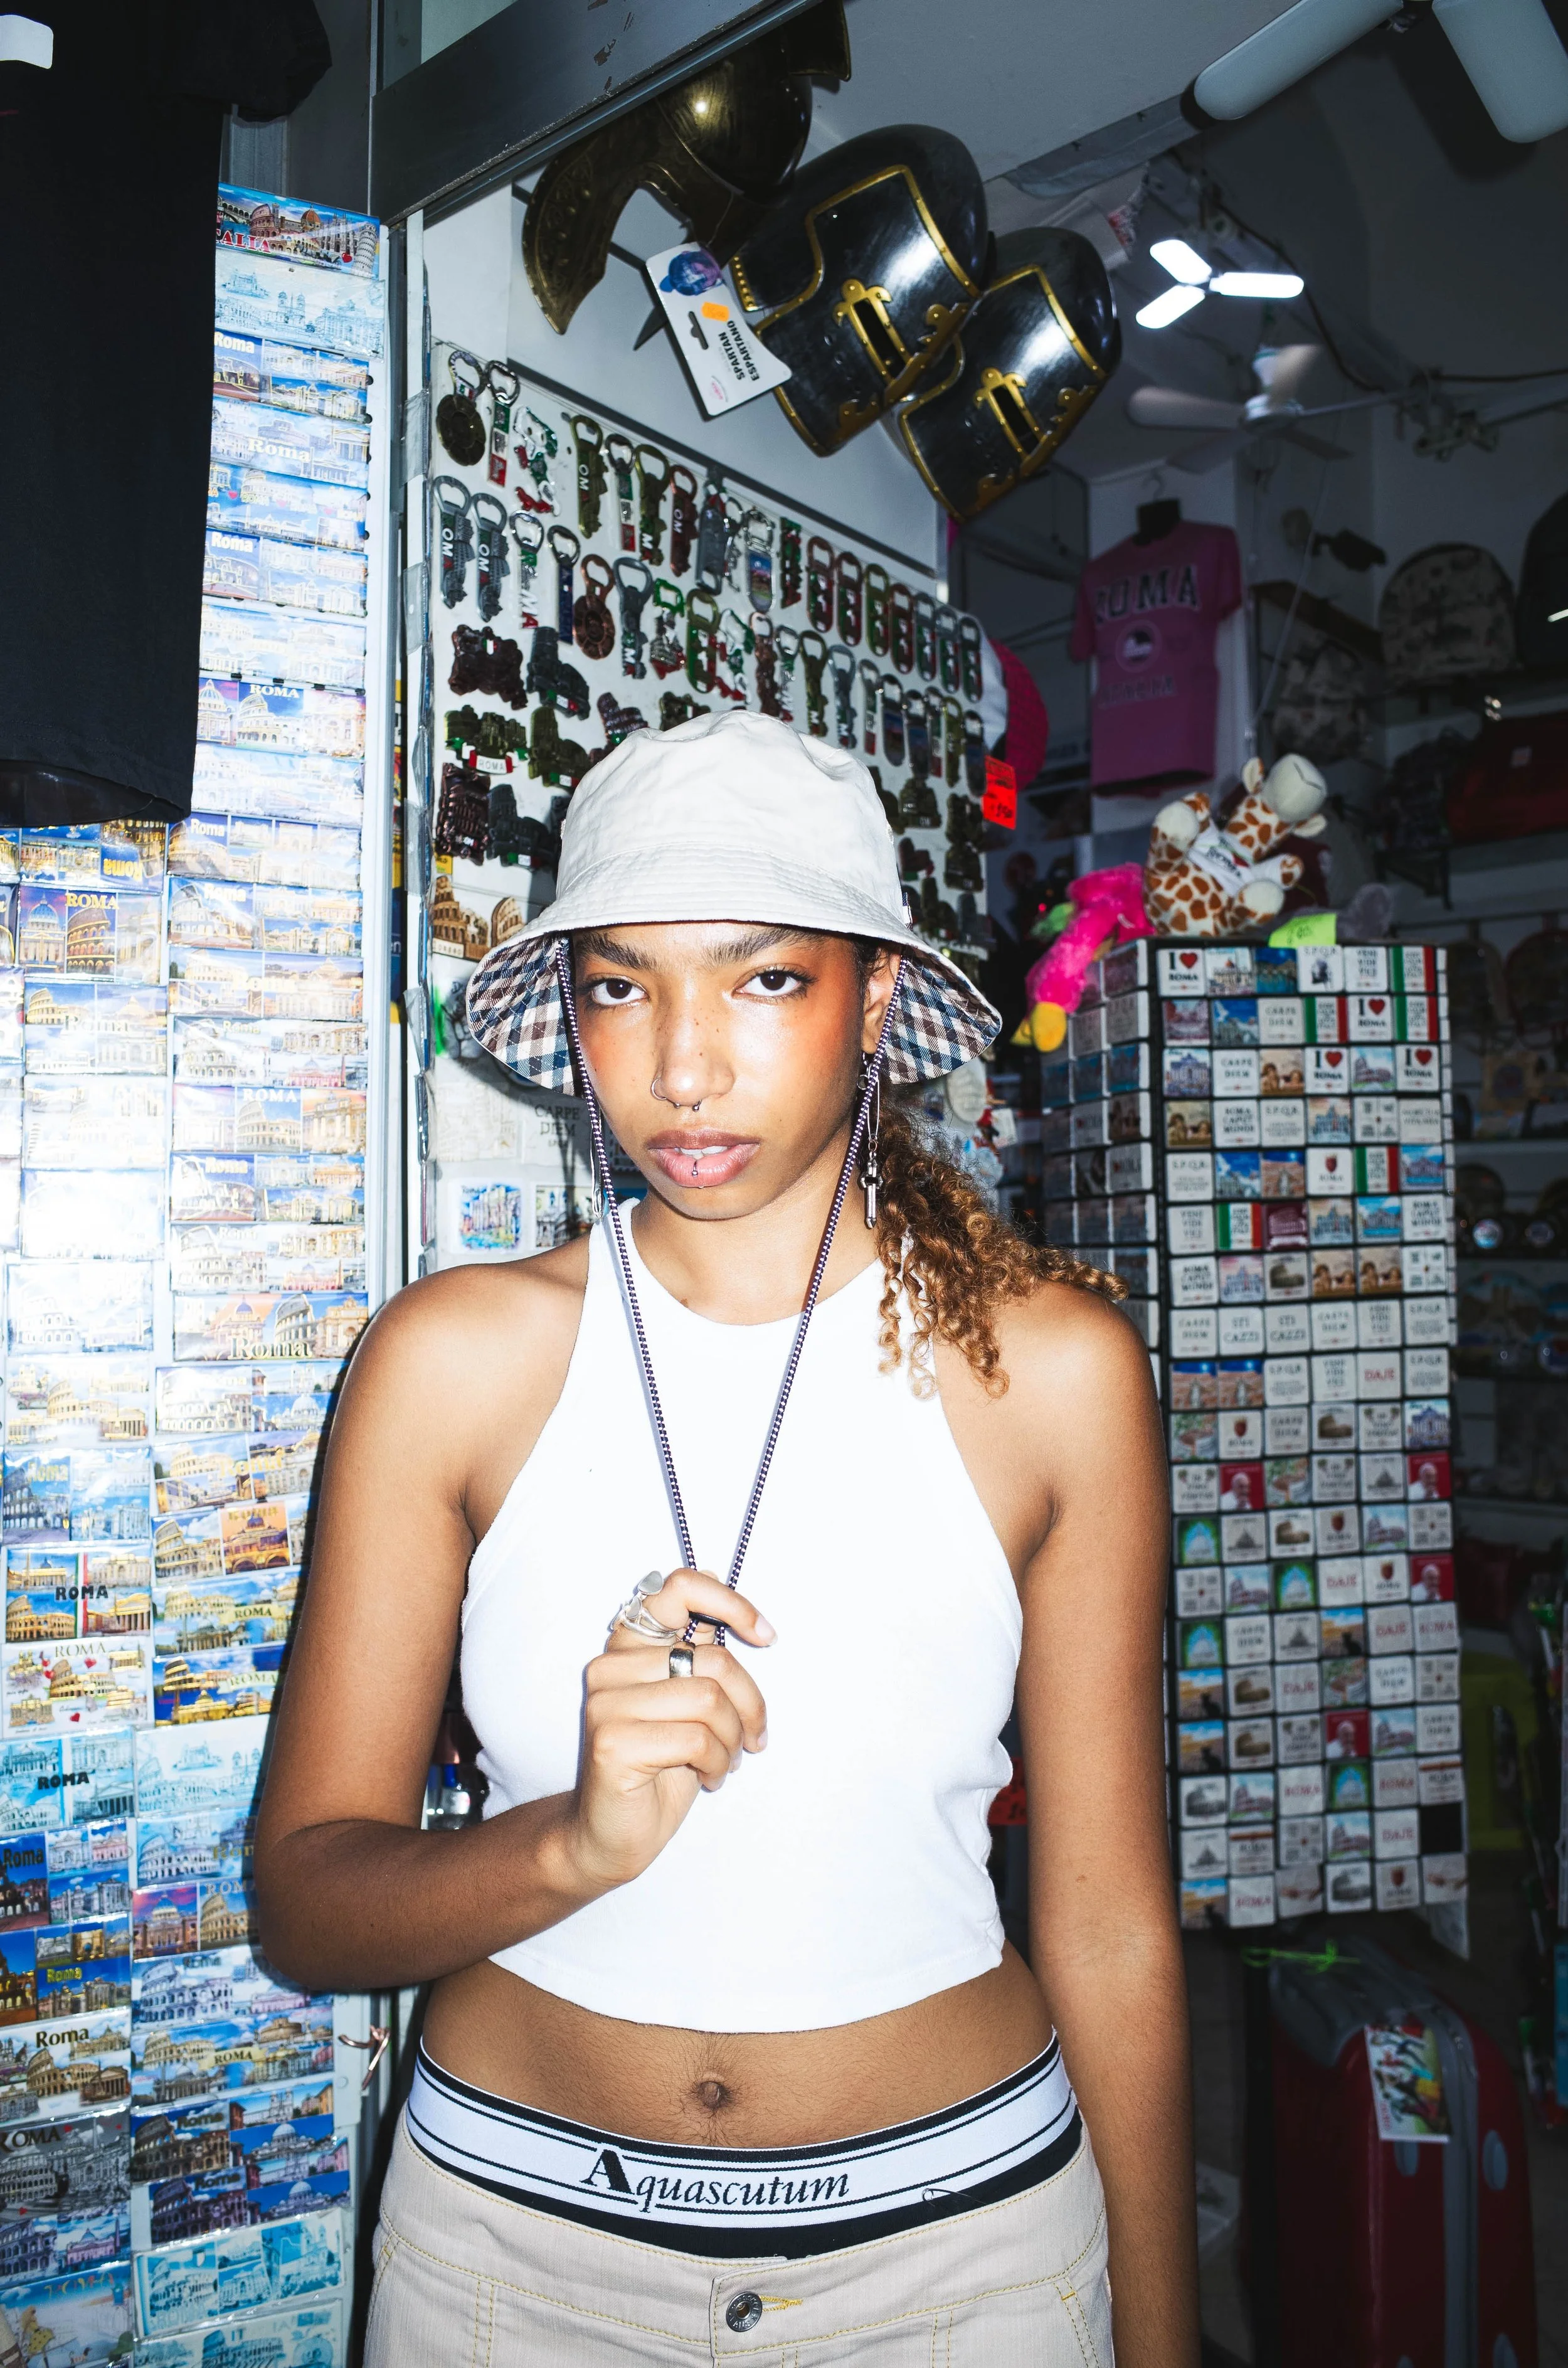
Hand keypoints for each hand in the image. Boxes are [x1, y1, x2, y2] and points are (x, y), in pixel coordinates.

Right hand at [567, 1569, 771, 1890]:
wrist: (610, 1834)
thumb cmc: (659, 1765)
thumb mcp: (686, 1697)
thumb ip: (695, 1645)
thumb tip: (715, 1572)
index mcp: (628, 1643)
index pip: (680, 1588)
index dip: (732, 1604)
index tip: (765, 1637)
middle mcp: (610, 1665)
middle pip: (714, 1659)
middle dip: (750, 1704)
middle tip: (754, 1738)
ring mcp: (607, 1702)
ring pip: (710, 1700)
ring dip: (734, 1740)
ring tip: (726, 1761)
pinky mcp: (613, 1741)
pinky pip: (697, 1739)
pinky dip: (719, 1763)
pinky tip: (709, 1778)